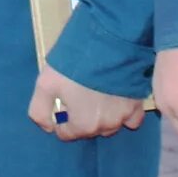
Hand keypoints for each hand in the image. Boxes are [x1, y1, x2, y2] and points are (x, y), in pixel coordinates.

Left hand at [29, 62, 145, 140]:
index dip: (60, 116)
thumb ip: (40, 112)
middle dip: (80, 116)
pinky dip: (123, 114)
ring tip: (96, 93)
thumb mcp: (45, 84)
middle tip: (78, 92)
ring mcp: (124, 117)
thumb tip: (49, 127)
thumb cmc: (74, 64)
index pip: (66, 133)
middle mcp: (105, 127)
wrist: (107, 43)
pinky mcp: (137, 105)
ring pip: (108, 125)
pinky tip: (116, 100)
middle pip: (87, 130)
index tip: (62, 99)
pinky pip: (131, 119)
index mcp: (83, 125)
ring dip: (101, 115)